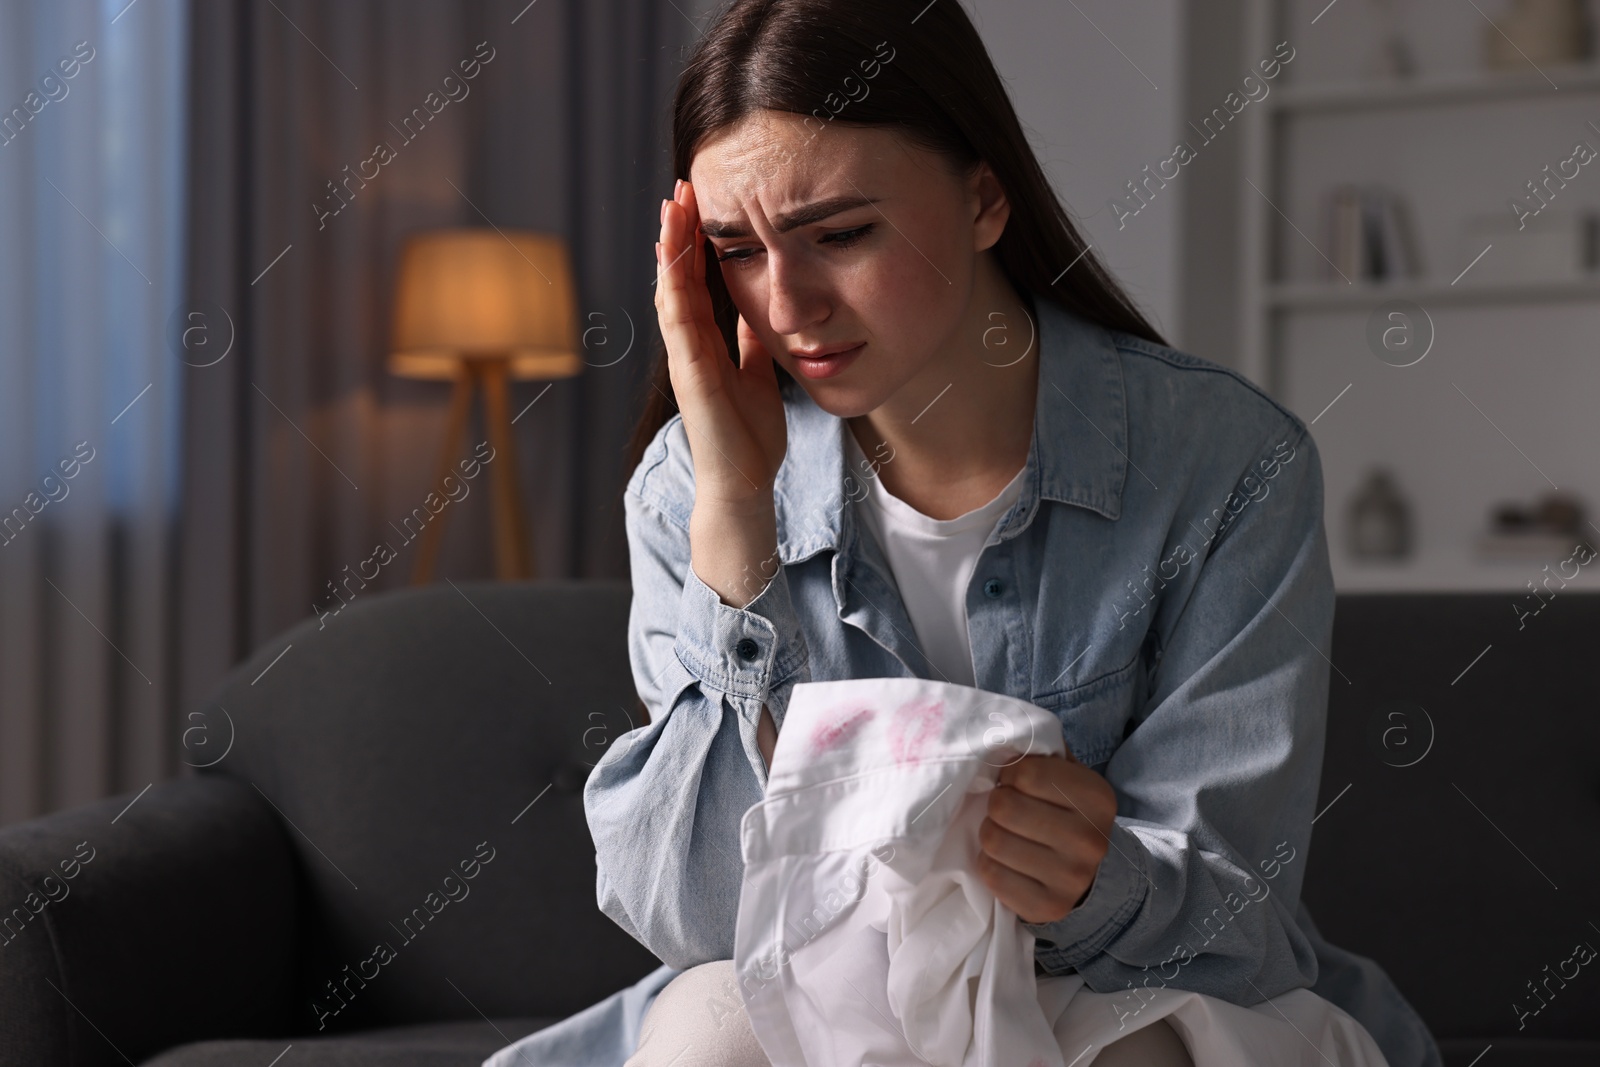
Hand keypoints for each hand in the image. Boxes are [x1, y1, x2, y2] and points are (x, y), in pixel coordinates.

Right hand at [656, 178, 786, 507]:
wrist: (745, 484)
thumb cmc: (750, 437)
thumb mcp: (758, 375)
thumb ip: (750, 343)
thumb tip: (758, 312)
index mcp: (707, 344)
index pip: (697, 283)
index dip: (696, 243)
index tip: (699, 204)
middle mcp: (690, 346)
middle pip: (678, 277)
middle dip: (678, 232)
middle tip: (680, 187)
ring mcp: (686, 358)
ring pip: (671, 291)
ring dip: (670, 249)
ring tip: (671, 207)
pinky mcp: (690, 374)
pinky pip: (678, 322)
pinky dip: (673, 287)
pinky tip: (672, 257)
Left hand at [977, 751, 1118, 923]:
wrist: (1093, 875)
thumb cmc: (1067, 813)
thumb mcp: (1069, 775)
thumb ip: (1042, 752)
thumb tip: (999, 735)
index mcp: (1097, 798)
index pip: (1027, 773)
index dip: (1009, 774)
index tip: (1012, 781)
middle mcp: (1089, 840)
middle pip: (1004, 807)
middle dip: (996, 804)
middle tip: (1005, 808)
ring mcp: (1070, 878)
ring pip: (993, 841)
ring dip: (990, 833)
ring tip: (1004, 832)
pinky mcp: (1047, 908)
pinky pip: (991, 875)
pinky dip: (989, 863)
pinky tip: (1005, 860)